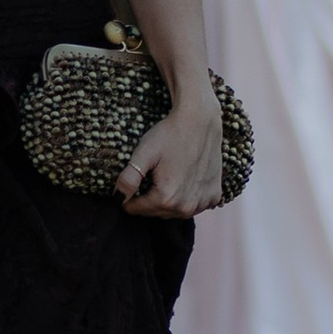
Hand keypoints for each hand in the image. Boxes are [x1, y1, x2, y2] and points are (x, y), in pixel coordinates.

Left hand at [116, 86, 228, 221]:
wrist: (200, 120)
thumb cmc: (170, 134)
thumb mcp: (143, 153)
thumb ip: (129, 179)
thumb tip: (118, 198)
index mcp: (167, 198)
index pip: (137, 209)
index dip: (129, 197)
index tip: (131, 182)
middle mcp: (187, 206)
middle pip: (156, 212)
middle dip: (148, 199)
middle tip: (150, 176)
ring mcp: (203, 202)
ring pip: (175, 212)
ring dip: (167, 201)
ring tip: (166, 177)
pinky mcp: (214, 195)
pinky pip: (193, 205)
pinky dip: (186, 197)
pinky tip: (184, 180)